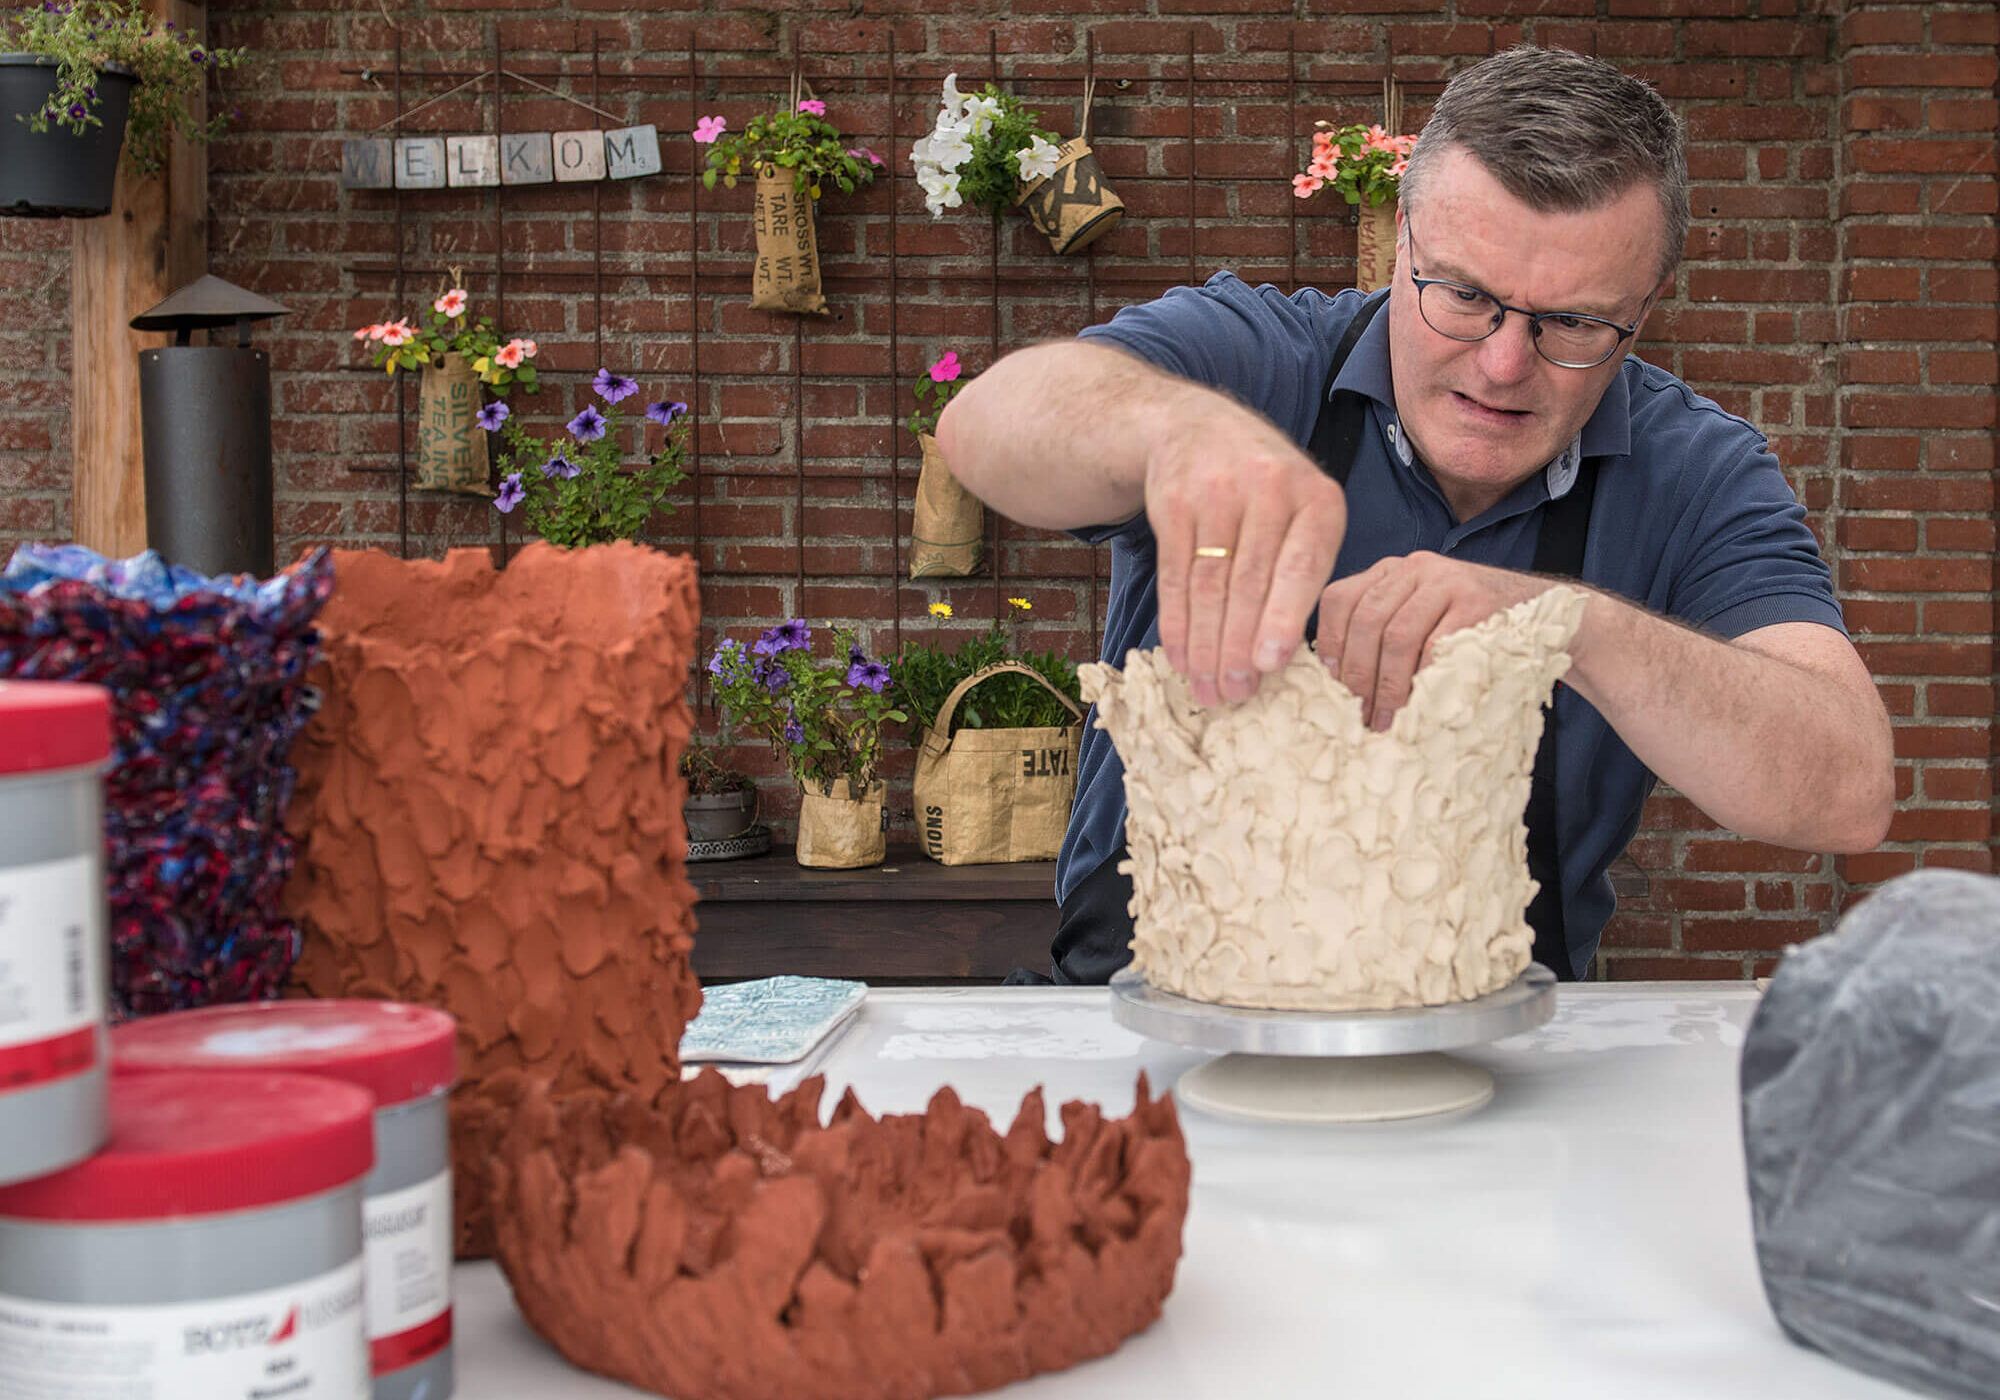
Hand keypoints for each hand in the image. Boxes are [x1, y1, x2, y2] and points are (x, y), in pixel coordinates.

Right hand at [1146, 417, 1349, 707]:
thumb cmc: (1264, 490)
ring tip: (1206, 688)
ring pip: (1211, 585)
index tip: (1269, 666)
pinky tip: (1181, 656)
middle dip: (1239, 646)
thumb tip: (1282, 658)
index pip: (1302, 567)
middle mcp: (1270, 487)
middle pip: (1251, 583)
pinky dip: (1177, 623)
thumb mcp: (1301, 512)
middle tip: (1233, 694)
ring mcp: (1217, 492)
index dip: (1284, 619)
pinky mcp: (1174, 503)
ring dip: (1206, 645)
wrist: (1197, 427)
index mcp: (1317, 498)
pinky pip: (1175, 575)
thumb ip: (1302, 570)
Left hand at [1316, 553, 1555, 730]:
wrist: (1542, 612)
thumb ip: (1379, 635)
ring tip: (1384, 720)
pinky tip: (1418, 706)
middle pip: (1365, 620)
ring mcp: (1447, 580)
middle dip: (1357, 675)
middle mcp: (1413, 567)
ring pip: (1397, 635)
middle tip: (1357, 716)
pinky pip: (1437, 646)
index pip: (1339, 600)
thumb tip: (1335, 682)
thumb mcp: (1418, 619)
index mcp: (1389, 571)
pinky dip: (1422, 680)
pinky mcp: (1477, 601)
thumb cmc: (1468, 628)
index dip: (1329, 646)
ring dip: (1386, 686)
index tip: (1331, 688)